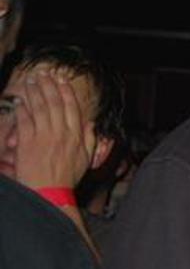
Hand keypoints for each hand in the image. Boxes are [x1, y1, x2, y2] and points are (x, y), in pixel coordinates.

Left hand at [14, 70, 95, 189]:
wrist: (50, 192)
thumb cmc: (68, 178)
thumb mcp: (86, 159)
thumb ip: (90, 139)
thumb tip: (91, 124)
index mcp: (76, 135)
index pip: (71, 107)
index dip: (66, 92)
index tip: (61, 81)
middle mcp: (61, 132)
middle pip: (54, 103)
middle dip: (48, 86)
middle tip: (43, 75)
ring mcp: (43, 135)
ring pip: (39, 107)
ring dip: (34, 92)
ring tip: (30, 81)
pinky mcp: (27, 141)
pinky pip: (24, 120)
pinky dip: (22, 108)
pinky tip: (19, 100)